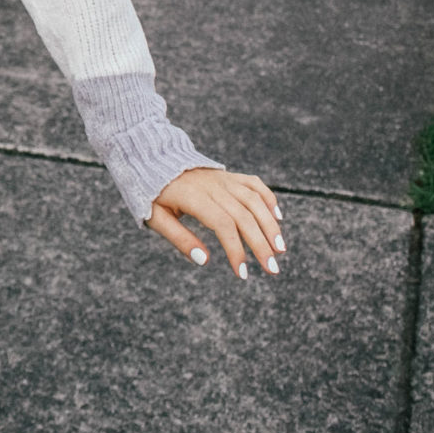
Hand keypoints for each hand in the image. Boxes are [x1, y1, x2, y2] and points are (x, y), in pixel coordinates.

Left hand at [146, 167, 283, 280]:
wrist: (153, 158)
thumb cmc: (153, 193)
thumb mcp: (156, 218)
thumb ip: (179, 238)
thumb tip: (205, 261)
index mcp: (193, 197)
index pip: (222, 225)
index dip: (235, 250)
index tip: (243, 274)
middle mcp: (213, 186)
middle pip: (244, 216)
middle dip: (261, 244)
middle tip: (272, 270)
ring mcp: (223, 178)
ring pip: (254, 200)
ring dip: (270, 225)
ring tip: (280, 249)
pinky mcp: (228, 175)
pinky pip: (254, 184)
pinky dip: (268, 198)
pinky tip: (278, 217)